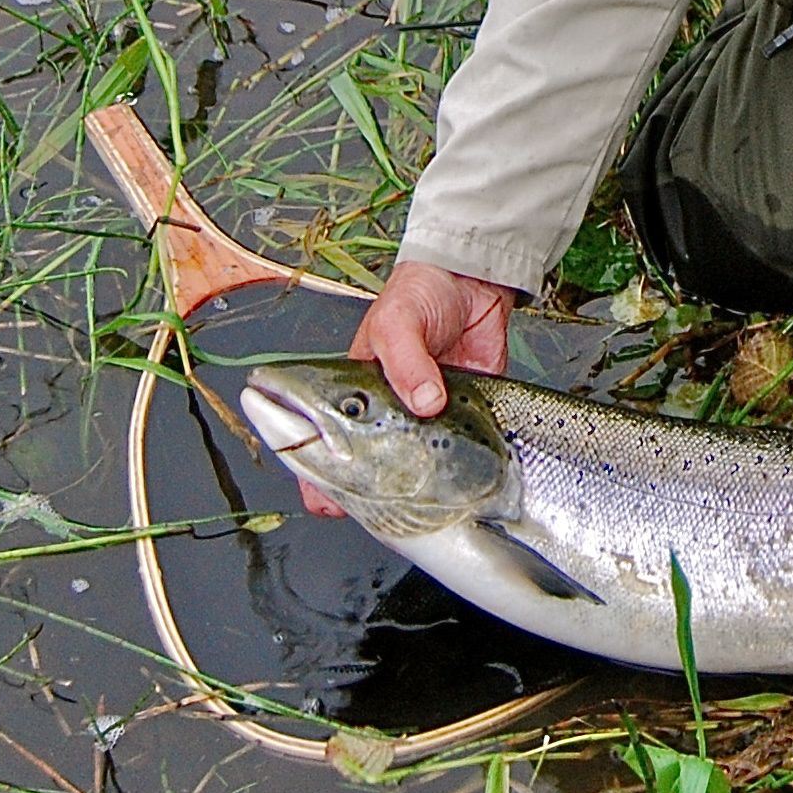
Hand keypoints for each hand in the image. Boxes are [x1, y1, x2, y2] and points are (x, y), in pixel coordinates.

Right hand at [294, 262, 517, 518]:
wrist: (472, 281)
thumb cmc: (419, 293)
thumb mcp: (398, 321)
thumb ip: (406, 361)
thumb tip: (423, 402)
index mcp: (355, 391)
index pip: (325, 438)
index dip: (320, 472)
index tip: (325, 500)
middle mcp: (387, 412)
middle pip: (366, 462)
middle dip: (360, 492)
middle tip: (363, 511)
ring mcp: (423, 418)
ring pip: (411, 467)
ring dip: (410, 489)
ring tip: (408, 511)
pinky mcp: (462, 418)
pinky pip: (455, 454)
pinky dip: (456, 474)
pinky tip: (457, 492)